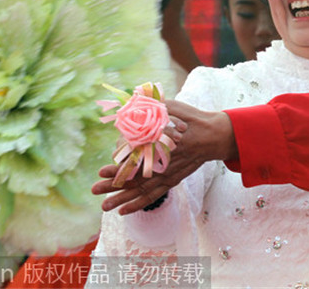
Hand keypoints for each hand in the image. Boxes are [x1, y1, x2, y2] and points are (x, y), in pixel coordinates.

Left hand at [92, 100, 235, 214]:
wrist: (213, 135)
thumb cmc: (191, 120)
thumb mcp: (173, 107)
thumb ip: (153, 106)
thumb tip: (133, 98)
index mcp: (161, 145)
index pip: (136, 159)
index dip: (118, 167)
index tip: (101, 170)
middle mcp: (163, 163)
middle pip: (135, 177)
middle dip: (113, 185)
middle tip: (95, 189)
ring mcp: (168, 174)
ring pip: (142, 190)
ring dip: (122, 199)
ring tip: (105, 206)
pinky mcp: (172, 180)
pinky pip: (153, 195)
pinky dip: (138, 204)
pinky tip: (124, 211)